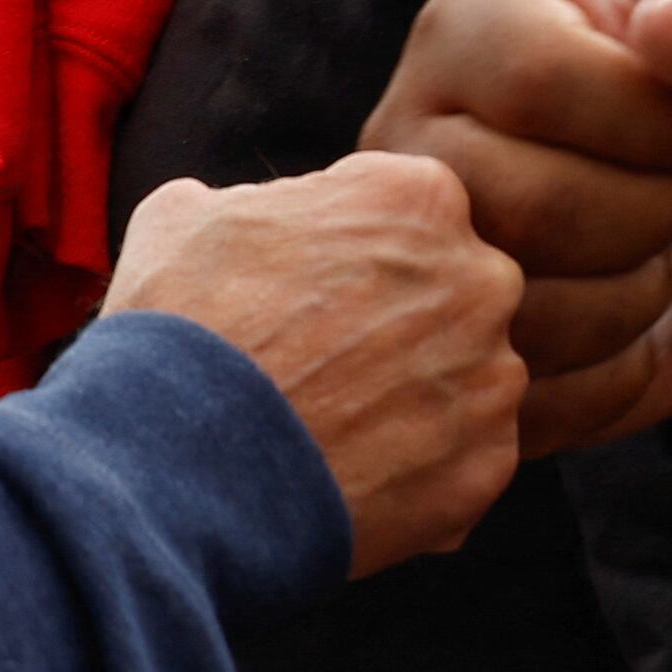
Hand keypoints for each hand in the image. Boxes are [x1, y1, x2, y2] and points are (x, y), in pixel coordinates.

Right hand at [103, 151, 525, 576]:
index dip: (344, 253)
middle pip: (447, 294)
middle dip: (395, 322)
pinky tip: (350, 474)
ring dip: (412, 396)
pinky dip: (419, 468)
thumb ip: (260, 202)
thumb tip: (268, 222)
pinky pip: (464, 458)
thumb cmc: (178, 325)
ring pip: (463, 378)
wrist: (178, 465)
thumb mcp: (187, 213)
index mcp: (418, 197)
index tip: (301, 291)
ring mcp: (492, 377)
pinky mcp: (488, 465)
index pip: (401, 213)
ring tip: (329, 427)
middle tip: (321, 362)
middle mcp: (481, 278)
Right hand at [364, 0, 671, 453]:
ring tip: (664, 253)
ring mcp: (425, 260)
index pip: (535, 85)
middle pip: (522, 206)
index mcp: (470, 33)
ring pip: (522, 313)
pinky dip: (622, 371)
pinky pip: (530, 401)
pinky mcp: (461, 359)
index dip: (656, 125)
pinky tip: (642, 321)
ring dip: (639, 297)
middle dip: (651, 216)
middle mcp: (416, 143)